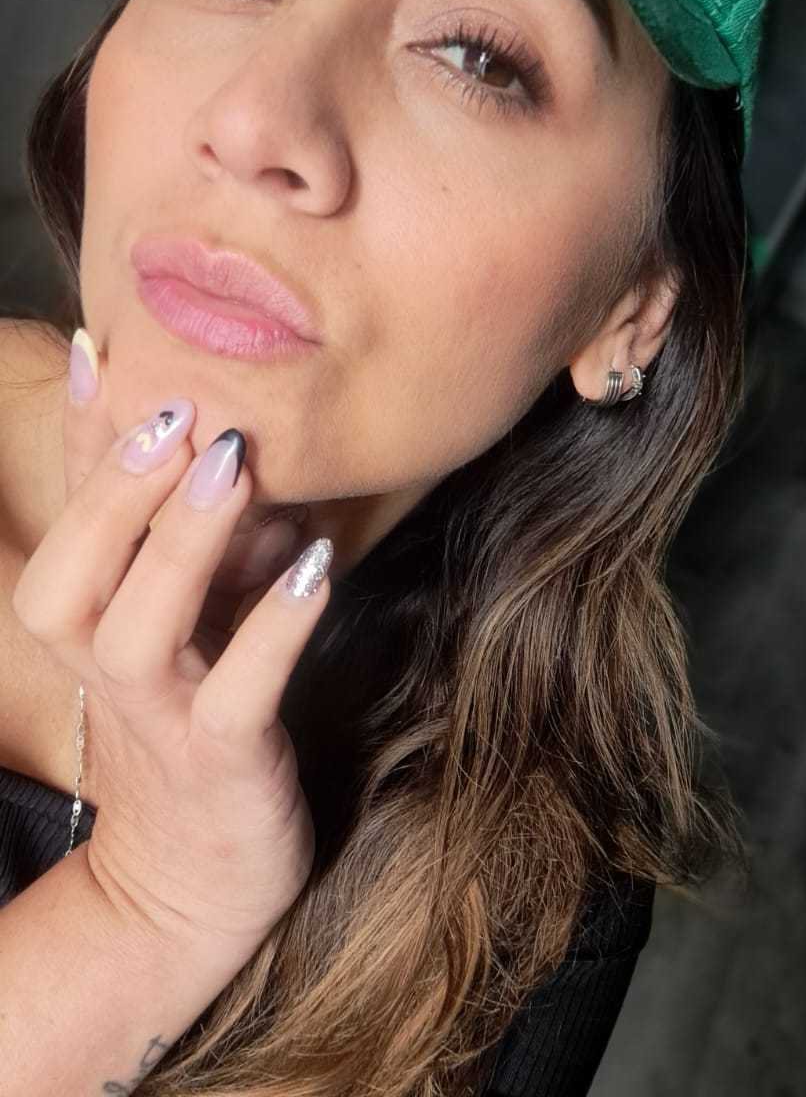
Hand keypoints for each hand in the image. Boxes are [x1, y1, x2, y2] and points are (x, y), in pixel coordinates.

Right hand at [11, 335, 332, 952]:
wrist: (193, 876)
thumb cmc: (198, 718)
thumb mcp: (185, 621)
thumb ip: (197, 541)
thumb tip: (240, 439)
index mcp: (97, 624)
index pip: (77, 521)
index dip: (86, 438)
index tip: (103, 348)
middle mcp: (109, 669)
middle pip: (71, 579)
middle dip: (115, 489)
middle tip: (176, 408)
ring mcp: (163, 721)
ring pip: (138, 631)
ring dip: (181, 543)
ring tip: (233, 464)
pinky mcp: (224, 766)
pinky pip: (239, 696)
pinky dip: (274, 630)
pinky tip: (315, 568)